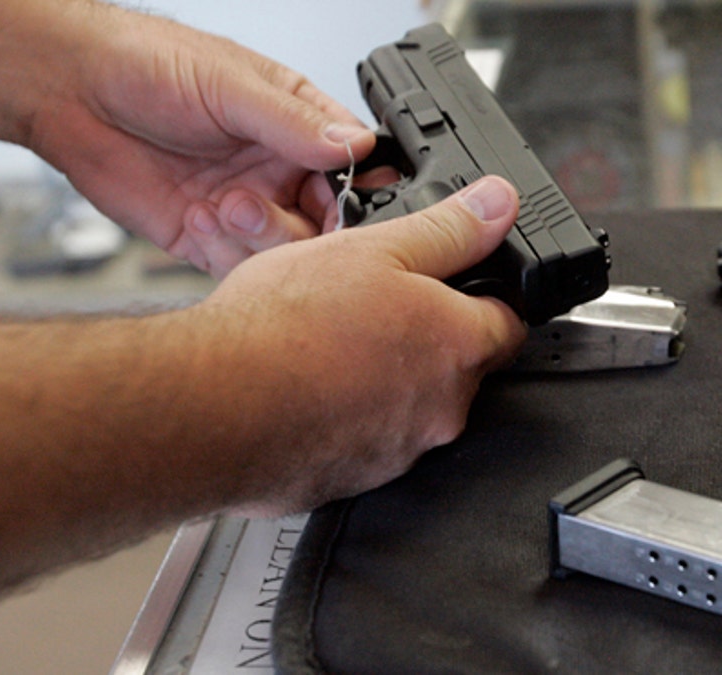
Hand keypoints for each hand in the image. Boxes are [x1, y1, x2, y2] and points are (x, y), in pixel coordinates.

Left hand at [26, 6, 373, 276]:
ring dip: (263, 238)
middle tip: (278, 210)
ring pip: (287, 252)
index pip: (350, 164)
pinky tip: (201, 218)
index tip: (349, 203)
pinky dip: (227, 254)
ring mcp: (244, 206)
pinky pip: (239, 267)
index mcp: (295, 123)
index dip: (359, 189)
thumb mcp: (229, 85)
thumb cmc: (144, 63)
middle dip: (311, 226)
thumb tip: (355, 145)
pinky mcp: (206, 237)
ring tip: (228, 207)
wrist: (67, 90)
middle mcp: (275, 168)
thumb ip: (293, 122)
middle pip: (326, 220)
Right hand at [196, 176, 527, 510]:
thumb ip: (446, 229)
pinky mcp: (355, 479)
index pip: (509, 322)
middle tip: (375, 306)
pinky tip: (307, 386)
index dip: (487, 296)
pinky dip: (347, 415)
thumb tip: (498, 206)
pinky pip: (366, 440)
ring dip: (384, 377)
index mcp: (458, 348)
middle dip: (428, 337)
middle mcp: (442, 409)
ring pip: (410, 405)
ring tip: (329, 344)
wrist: (212, 407)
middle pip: (460, 366)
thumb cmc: (285, 330)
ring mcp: (399, 451)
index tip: (458, 284)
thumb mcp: (373, 248)